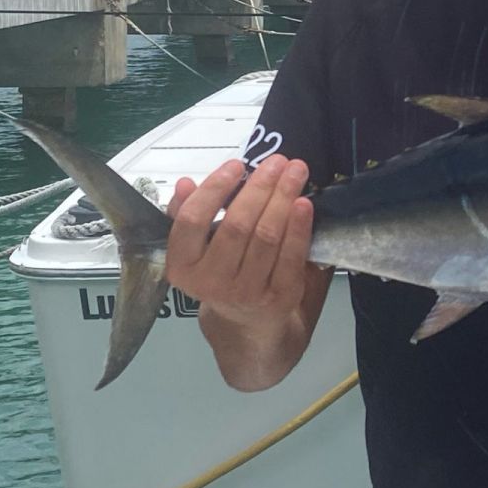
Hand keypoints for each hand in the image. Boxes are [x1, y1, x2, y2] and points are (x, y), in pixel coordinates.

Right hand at [165, 154, 313, 329]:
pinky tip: (304, 203)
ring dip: (283, 198)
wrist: (248, 326)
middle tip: (278, 161)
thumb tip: (184, 183)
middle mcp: (210, 283)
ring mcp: (246, 293)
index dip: (214, 189)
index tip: (237, 164)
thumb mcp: (197, 250)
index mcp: (183, 267)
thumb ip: (188, 215)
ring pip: (266, 237)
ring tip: (296, 171)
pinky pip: (291, 255)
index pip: (192, 221)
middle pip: (236, 225)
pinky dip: (299, 226)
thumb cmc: (223, 273)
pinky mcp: (279, 298)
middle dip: (260, 187)